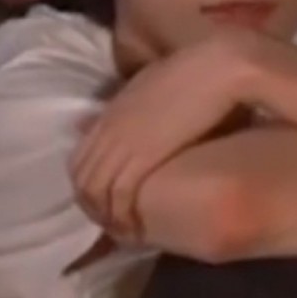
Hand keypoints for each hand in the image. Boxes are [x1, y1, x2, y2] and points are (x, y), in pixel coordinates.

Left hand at [71, 30, 260, 236]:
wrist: (215, 66)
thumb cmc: (197, 71)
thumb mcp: (156, 83)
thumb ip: (138, 101)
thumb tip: (135, 112)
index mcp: (113, 111)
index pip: (81, 156)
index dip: (89, 181)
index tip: (105, 199)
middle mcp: (110, 127)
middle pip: (81, 176)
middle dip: (91, 204)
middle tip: (110, 222)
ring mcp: (123, 141)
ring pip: (94, 190)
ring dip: (105, 215)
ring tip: (122, 231)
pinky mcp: (143, 156)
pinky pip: (119, 196)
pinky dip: (123, 216)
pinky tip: (136, 229)